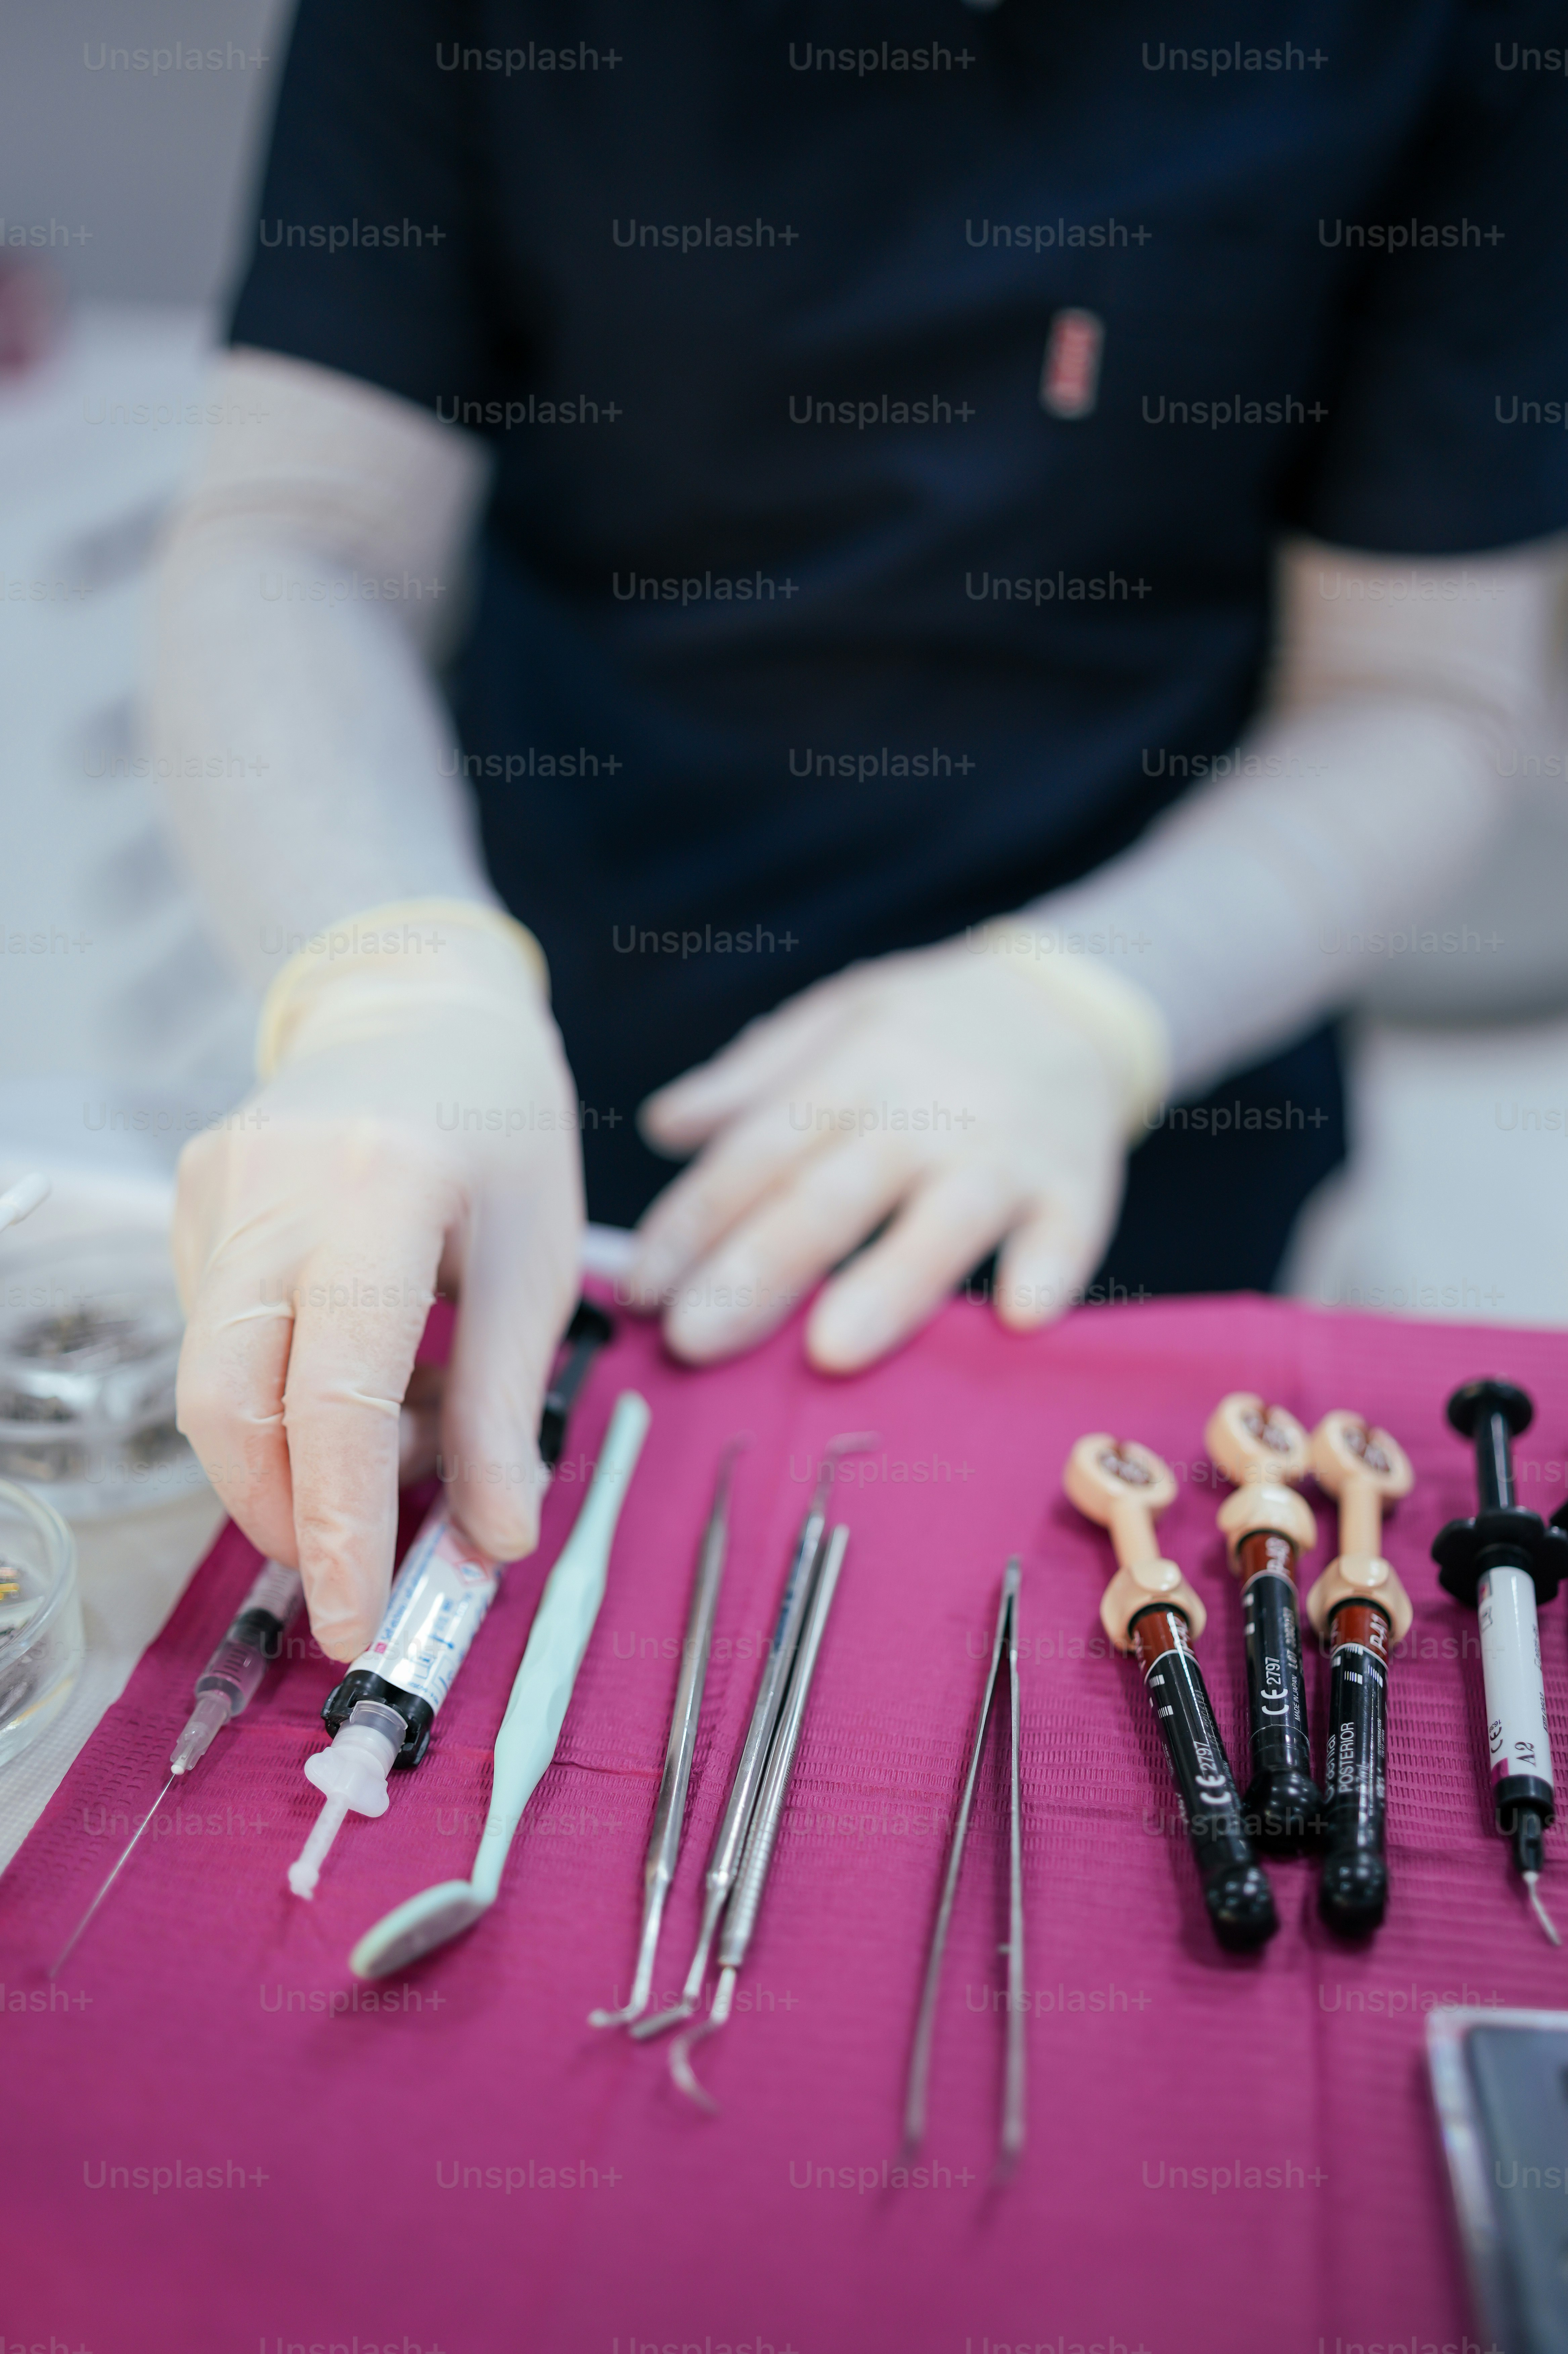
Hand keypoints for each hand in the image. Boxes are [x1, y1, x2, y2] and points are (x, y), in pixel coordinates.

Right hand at [172, 928, 582, 1659]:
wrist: (424, 1011)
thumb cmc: (502, 1135)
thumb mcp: (536, 1265)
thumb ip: (505, 1409)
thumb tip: (495, 1543)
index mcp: (382, 1185)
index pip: (334, 1388)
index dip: (338, 1522)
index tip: (353, 1621)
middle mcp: (274, 1183)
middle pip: (230, 1401)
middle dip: (284, 1514)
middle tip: (350, 1578)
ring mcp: (215, 1188)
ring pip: (212, 1381)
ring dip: (288, 1459)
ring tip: (386, 1457)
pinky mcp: (191, 1201)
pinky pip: (216, 1337)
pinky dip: (279, 1397)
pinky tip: (353, 1382)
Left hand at [628, 935, 1128, 1368]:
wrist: (1067, 997)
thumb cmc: (928, 1027)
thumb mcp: (834, 1020)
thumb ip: (751, 1079)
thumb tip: (663, 1126)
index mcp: (851, 1070)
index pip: (757, 1152)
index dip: (695, 1220)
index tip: (642, 1287)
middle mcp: (924, 1109)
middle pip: (831, 1195)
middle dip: (758, 1268)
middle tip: (693, 1339)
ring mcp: (1005, 1148)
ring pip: (941, 1220)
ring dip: (889, 1284)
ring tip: (831, 1351)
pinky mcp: (1078, 1181)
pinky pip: (1067, 1230)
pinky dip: (1048, 1269)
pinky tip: (1019, 1316)